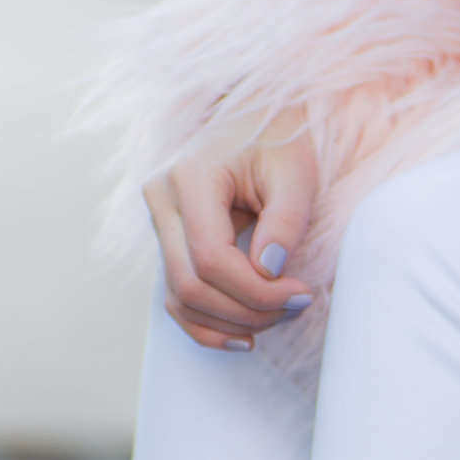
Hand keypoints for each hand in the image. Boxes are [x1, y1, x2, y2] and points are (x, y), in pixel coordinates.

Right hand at [145, 130, 319, 349]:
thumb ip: (285, 221)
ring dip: (231, 322)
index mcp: (189, 177)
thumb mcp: (295, 173)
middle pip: (190, 284)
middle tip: (296, 307)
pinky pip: (176, 298)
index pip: (210, 257)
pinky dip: (207, 325)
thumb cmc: (279, 142)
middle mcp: (162, 200)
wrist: (258, 121)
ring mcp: (158, 222)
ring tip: (280, 316)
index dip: (255, 290)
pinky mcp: (168, 242)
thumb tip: (269, 274)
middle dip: (247, 311)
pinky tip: (245, 338)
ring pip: (180, 299)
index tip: (300, 294)